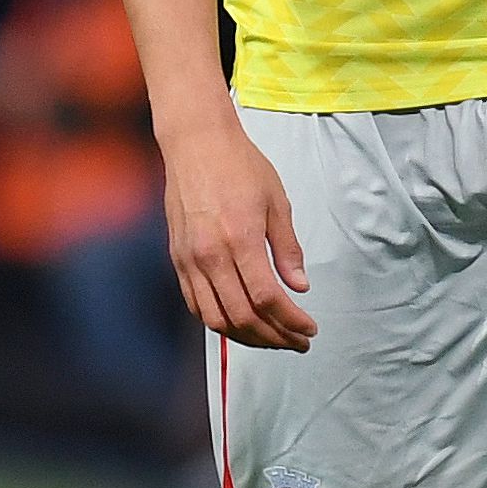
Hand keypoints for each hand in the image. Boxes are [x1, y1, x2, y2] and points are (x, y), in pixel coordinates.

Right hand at [160, 112, 316, 351]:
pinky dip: (219, 321)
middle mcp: (209, 256)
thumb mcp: (277, 201)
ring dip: (246, 337)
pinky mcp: (177, 260)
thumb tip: (300, 287)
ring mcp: (189, 261)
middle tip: (297, 342)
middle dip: (273, 336)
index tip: (309, 329)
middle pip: (240, 317)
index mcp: (240, 240)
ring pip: (215, 318)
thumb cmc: (242, 167)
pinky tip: (240, 323)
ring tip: (273, 338)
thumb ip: (287, 248)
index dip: (289, 321)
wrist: (196, 145)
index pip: (266, 298)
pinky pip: (196, 304)